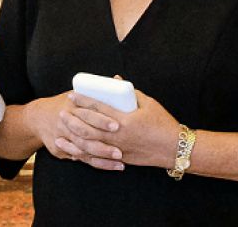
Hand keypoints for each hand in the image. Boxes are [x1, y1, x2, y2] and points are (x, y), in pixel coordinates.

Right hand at [24, 92, 118, 162]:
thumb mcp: (75, 94)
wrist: (38, 118)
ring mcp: (62, 137)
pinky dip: (97, 163)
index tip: (117, 125)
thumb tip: (118, 79)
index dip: (101, 120)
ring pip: (83, 149)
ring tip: (120, 160)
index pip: (87, 113)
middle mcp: (65, 122)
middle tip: (120, 150)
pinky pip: (81, 158)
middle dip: (102, 143)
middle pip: (84, 134)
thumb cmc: (65, 104)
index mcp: (71, 106)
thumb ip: (95, 92)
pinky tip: (113, 166)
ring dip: (102, 156)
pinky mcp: (60, 150)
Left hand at [61, 85, 180, 170]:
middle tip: (63, 110)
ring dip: (74, 135)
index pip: (97, 107)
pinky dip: (83, 152)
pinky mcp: (119, 158)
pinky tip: (73, 149)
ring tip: (63, 128)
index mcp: (124, 119)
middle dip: (73, 117)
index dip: (83, 100)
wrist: (174, 148)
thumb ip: (130, 91)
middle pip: (88, 126)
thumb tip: (116, 79)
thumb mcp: (149, 103)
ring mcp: (117, 149)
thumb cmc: (162, 123)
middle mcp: (117, 135)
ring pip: (89, 143)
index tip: (72, 95)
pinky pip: (97, 157)